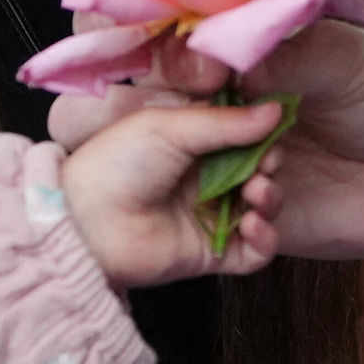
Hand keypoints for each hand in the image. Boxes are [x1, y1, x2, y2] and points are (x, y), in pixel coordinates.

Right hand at [48, 20, 363, 259]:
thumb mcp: (344, 57)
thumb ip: (278, 52)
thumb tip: (205, 51)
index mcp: (244, 54)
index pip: (170, 49)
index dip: (154, 56)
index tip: (172, 68)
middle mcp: (230, 109)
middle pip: (156, 117)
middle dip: (157, 129)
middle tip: (188, 133)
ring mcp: (241, 165)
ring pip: (185, 178)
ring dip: (209, 181)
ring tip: (271, 176)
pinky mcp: (264, 216)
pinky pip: (226, 230)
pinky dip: (237, 228)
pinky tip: (271, 218)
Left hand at [53, 97, 285, 284]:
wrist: (86, 221)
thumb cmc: (117, 164)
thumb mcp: (170, 128)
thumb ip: (226, 122)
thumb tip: (277, 110)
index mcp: (193, 142)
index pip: (244, 134)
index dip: (263, 131)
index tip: (275, 127)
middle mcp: (206, 178)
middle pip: (259, 170)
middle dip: (270, 165)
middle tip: (266, 164)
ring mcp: (210, 216)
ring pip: (263, 208)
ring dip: (271, 199)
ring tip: (257, 193)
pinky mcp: (212, 253)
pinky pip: (255, 252)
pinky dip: (265, 239)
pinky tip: (254, 224)